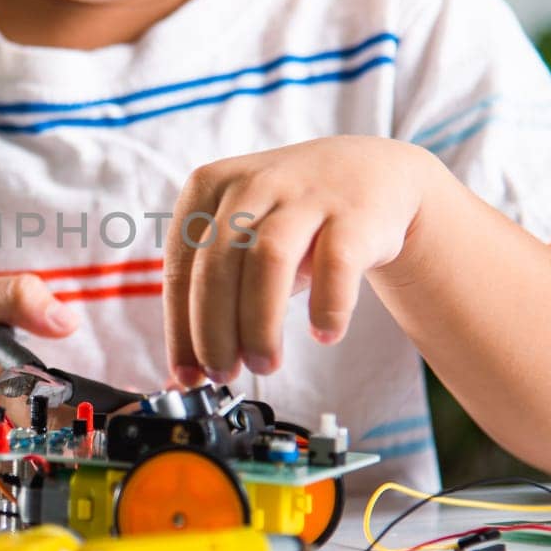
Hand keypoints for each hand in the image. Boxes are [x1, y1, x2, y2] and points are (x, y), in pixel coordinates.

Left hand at [163, 136, 444, 384]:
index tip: (187, 374)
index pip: (179, 266)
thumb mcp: (243, 245)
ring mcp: (304, 193)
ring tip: (264, 365)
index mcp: (207, 188)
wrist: (371, 175)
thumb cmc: (292, 222)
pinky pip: (335, 264)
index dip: (181, 328)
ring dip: (259, 325)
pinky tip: (324, 333)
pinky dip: (326, 307)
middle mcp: (251, 185)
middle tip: (224, 374)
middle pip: (216, 267)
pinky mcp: (353, 212)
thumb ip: (212, 302)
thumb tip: (184, 375)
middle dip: (214, 332)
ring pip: (267, 261)